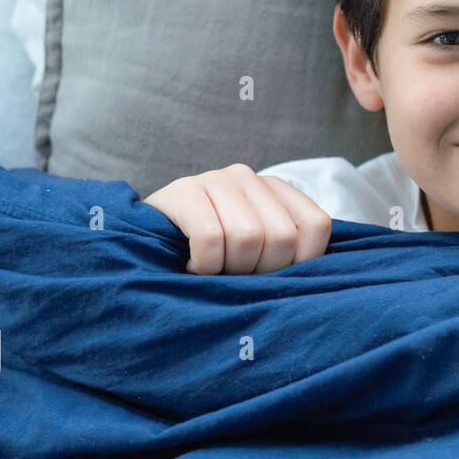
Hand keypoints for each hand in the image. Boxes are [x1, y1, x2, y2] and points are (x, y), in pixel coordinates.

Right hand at [142, 163, 332, 273]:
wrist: (142, 241)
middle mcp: (249, 177)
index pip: (316, 226)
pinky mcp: (183, 191)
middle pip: (282, 238)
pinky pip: (211, 238)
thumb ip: (287, 255)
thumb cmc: (212, 256)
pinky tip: (193, 265)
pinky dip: (204, 265)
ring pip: (248, 238)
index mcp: (277, 189)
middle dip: (259, 271)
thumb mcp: (256, 252)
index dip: (299, 262)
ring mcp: (215, 179)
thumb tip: (316, 282)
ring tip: (213, 269)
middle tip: (234, 275)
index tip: (270, 275)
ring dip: (229, 270)